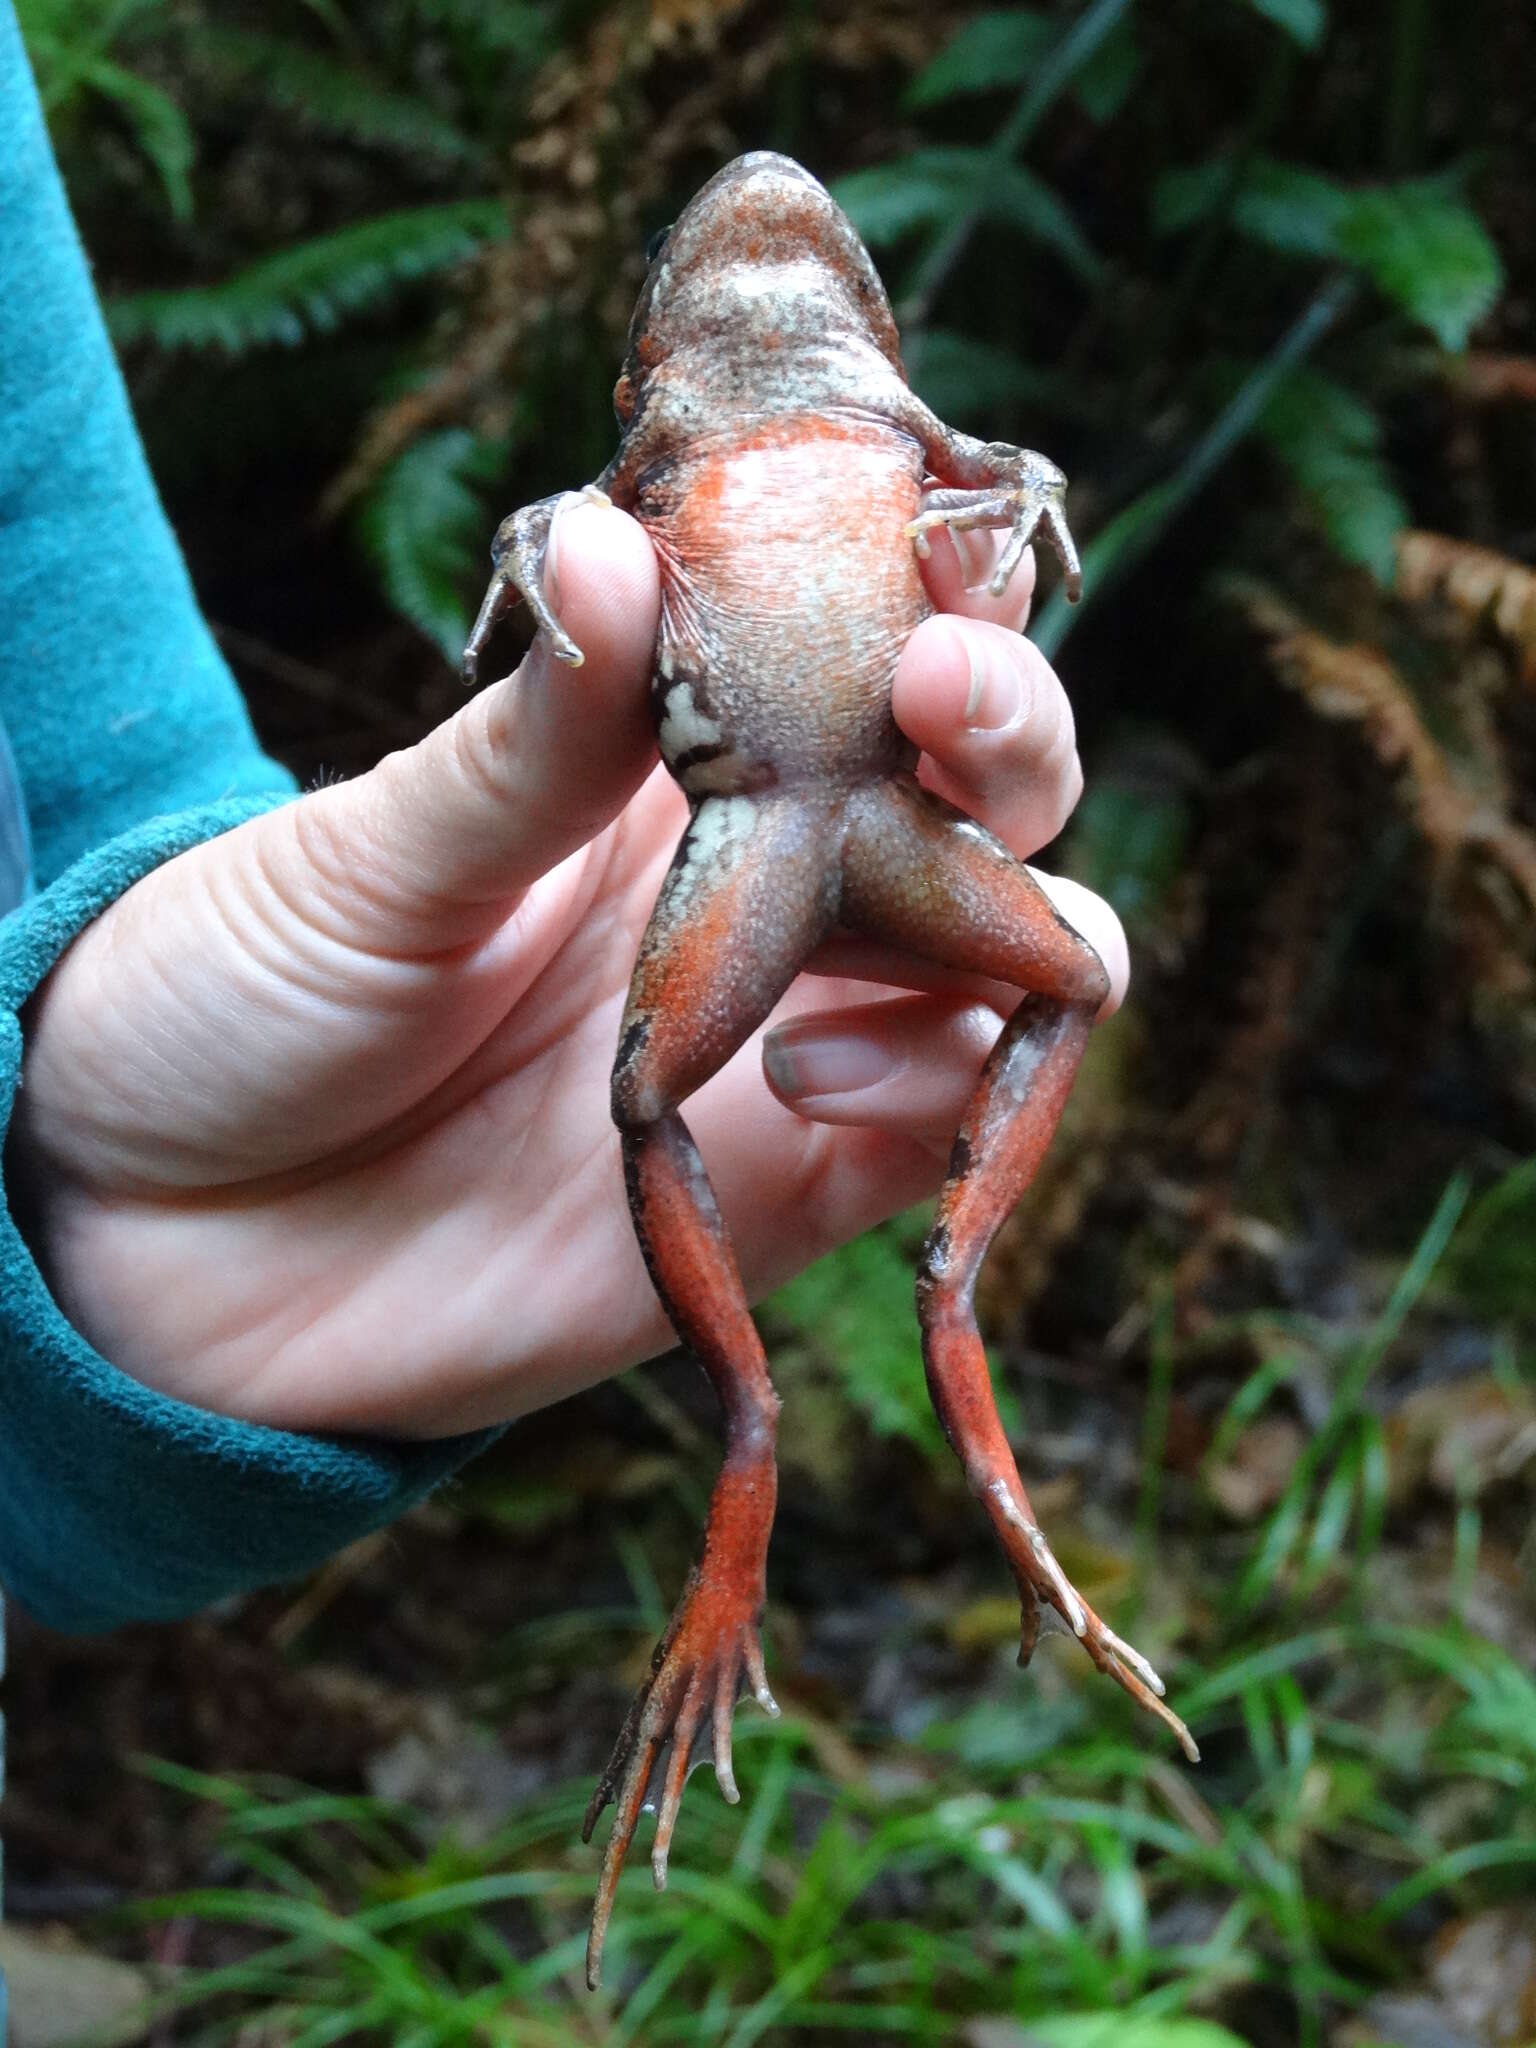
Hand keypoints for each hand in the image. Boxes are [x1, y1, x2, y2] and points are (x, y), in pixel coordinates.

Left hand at [10, 502, 1124, 1438]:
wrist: (168, 1249)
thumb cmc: (242, 1005)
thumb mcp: (365, 857)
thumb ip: (526, 744)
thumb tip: (617, 540)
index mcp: (664, 754)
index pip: (853, 636)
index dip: (923, 583)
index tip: (919, 559)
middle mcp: (765, 875)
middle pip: (985, 781)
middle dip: (1010, 725)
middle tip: (943, 702)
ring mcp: (795, 1024)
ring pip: (1021, 944)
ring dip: (1014, 914)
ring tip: (872, 935)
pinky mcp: (800, 1181)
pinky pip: (949, 1117)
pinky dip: (944, 1085)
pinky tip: (808, 1080)